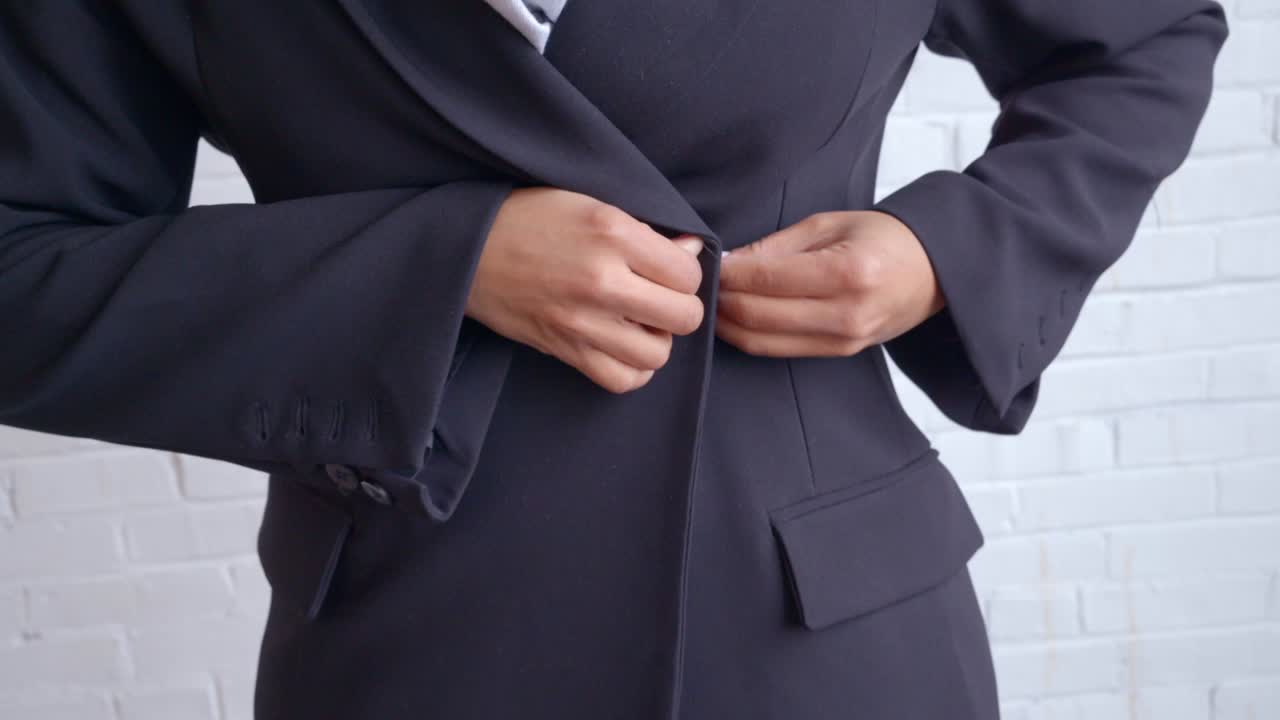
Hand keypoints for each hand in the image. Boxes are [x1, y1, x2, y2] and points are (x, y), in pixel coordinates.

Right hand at [465, 186, 705, 393]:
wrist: (468, 249)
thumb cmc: (531, 218)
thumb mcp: (591, 203)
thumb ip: (646, 231)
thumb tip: (692, 253)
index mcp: (614, 233)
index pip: (689, 273)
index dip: (686, 272)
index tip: (668, 268)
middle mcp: (602, 280)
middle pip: (685, 317)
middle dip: (681, 308)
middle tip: (660, 297)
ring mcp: (583, 321)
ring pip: (658, 354)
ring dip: (657, 340)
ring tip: (640, 322)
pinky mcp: (564, 349)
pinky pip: (621, 380)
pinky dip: (631, 370)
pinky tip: (623, 346)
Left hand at [715, 210, 944, 356]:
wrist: (933, 270)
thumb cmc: (883, 238)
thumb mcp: (829, 224)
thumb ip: (775, 247)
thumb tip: (728, 263)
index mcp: (846, 272)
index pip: (763, 279)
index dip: (726, 273)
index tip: (708, 262)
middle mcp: (845, 313)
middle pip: (755, 315)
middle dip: (720, 299)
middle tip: (703, 283)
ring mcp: (843, 340)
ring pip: (760, 341)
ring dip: (728, 323)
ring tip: (714, 301)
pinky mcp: (839, 353)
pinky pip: (779, 350)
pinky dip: (750, 335)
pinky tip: (737, 318)